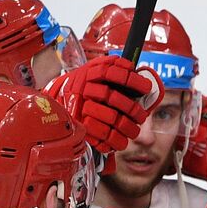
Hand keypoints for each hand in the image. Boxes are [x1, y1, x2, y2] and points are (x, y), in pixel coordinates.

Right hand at [45, 55, 162, 153]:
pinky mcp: (81, 126)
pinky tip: (123, 140)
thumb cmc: (87, 86)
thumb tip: (134, 69)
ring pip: (110, 116)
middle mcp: (83, 90)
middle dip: (131, 107)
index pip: (110, 72)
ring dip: (128, 125)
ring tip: (135, 130)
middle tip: (142, 115)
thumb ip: (113, 67)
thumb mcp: (95, 71)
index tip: (146, 87)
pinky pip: (102, 137)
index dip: (130, 79)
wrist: (59, 101)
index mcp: (88, 74)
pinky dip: (116, 140)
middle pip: (111, 96)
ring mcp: (80, 108)